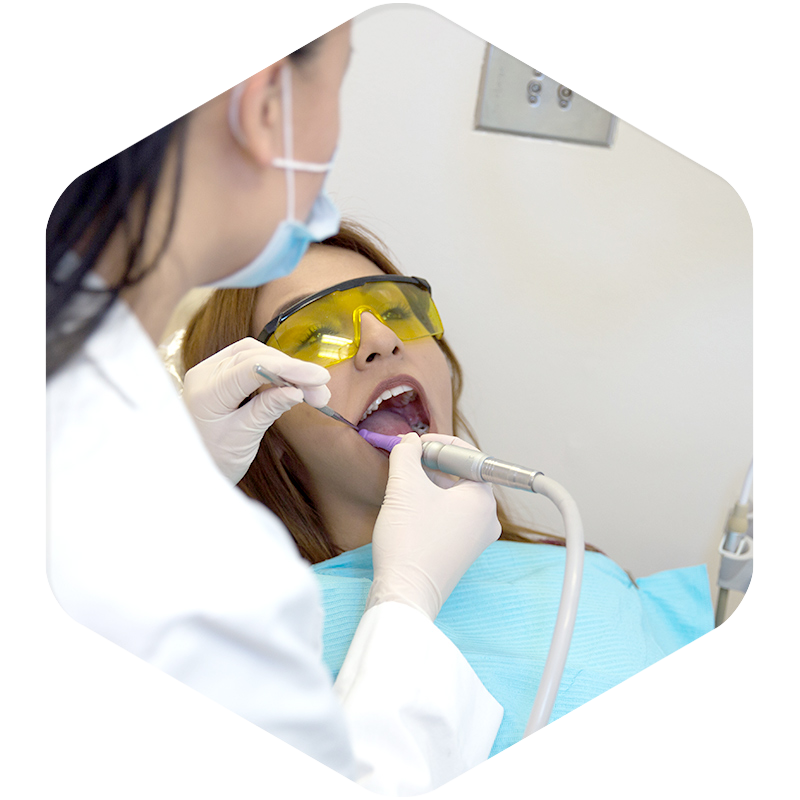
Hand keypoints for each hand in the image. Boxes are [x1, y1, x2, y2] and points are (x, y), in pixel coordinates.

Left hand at [182, 337, 329, 483]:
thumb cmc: (212, 460)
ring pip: (255, 355)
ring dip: (286, 369)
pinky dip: (274, 372)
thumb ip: (267, 409)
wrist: (188, 472)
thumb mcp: (242, 438)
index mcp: (206, 390)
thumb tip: (296, 390)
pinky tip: (293, 385)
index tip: (320, 379)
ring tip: (313, 391)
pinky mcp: (219, 376)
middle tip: (322, 392)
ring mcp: (210, 372)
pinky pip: (250, 364)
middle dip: (293, 370)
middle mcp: (205, 373)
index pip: (254, 366)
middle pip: (256, 355)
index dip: (291, 369)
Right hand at [367, 433, 501, 620]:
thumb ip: (407, 454)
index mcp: (483, 499)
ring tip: (403, 485)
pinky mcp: (461, 551)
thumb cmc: (409, 542)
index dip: (438, 444)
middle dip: (431, 464)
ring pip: (453, 496)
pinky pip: (449, 516)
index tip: (414, 444)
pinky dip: (430, 505)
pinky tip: (408, 508)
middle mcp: (487, 519)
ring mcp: (476, 538)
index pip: (466, 456)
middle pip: (461, 475)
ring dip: (428, 484)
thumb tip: (409, 442)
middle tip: (406, 462)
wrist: (404, 595)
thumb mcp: (404, 486)